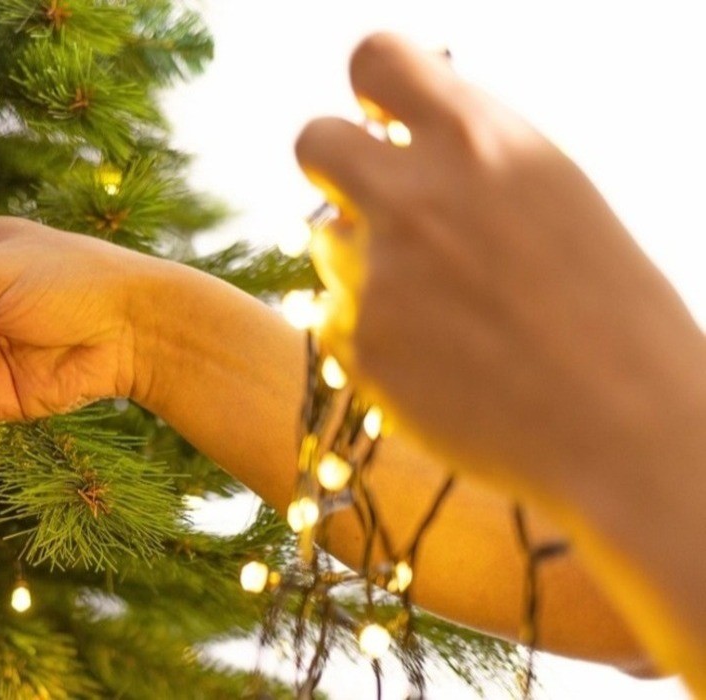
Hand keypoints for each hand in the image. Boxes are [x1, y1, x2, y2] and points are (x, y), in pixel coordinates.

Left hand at [294, 33, 704, 494]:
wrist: (628, 427)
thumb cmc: (608, 308)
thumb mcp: (549, 192)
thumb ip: (464, 157)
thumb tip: (386, 132)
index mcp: (477, 139)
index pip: (375, 59)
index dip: (373, 90)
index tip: (386, 118)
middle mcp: (413, 196)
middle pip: (313, 142)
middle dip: (335, 164)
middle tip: (374, 200)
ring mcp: (378, 274)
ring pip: (327, 243)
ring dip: (365, 261)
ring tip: (449, 307)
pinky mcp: (359, 345)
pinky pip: (336, 317)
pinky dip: (373, 332)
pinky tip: (439, 357)